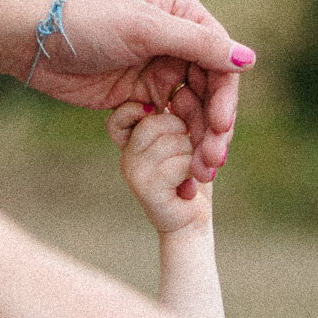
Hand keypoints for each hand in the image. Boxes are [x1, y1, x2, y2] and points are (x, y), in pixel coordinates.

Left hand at [26, 0, 254, 184]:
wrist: (38, 42)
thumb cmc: (89, 23)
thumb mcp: (146, 29)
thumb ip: (198, 44)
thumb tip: (248, 59)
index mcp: (184, 16)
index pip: (221, 62)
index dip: (225, 98)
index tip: (222, 127)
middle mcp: (178, 44)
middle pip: (211, 94)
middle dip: (214, 130)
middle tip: (212, 164)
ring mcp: (161, 71)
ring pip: (194, 114)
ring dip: (198, 144)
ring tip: (198, 174)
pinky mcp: (144, 97)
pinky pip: (171, 126)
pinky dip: (178, 147)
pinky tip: (181, 171)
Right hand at [108, 103, 210, 231]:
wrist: (190, 224)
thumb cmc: (190, 180)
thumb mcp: (185, 140)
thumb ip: (178, 116)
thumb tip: (181, 94)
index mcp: (131, 141)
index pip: (123, 112)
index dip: (142, 111)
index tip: (164, 121)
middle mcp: (127, 154)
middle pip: (156, 122)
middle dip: (184, 135)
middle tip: (187, 157)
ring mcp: (133, 170)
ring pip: (173, 141)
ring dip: (192, 156)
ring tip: (186, 174)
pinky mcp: (146, 186)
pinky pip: (180, 163)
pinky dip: (193, 172)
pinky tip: (186, 186)